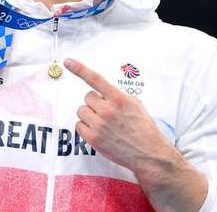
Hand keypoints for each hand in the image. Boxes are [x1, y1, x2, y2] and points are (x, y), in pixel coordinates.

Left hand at [64, 58, 207, 211]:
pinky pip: (79, 126)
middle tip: (106, 113)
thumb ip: (118, 96)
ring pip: (82, 111)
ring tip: (103, 123)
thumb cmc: (144, 129)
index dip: (80, 69)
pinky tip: (98, 132)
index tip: (68, 61)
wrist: (149, 153)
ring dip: (89, 115)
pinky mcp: (93, 139)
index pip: (96, 79)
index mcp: (119, 98)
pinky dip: (86, 128)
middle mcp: (108, 110)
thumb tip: (105, 92)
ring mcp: (99, 125)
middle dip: (95, 103)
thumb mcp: (136, 105)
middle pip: (87, 98)